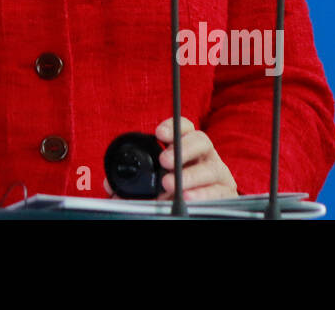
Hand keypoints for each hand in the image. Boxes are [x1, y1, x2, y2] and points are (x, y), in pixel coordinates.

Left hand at [102, 117, 237, 201]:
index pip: (184, 127)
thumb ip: (133, 183)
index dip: (173, 126)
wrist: (198, 207)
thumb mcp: (152, 183)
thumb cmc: (174, 190)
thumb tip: (109, 185)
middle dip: (183, 148)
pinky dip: (204, 194)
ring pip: (211, 167)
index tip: (159, 134)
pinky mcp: (225, 193)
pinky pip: (220, 191)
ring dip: (191, 176)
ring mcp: (217, 173)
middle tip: (164, 160)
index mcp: (187, 147)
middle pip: (201, 141)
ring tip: (171, 184)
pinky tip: (189, 198)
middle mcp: (205, 156)